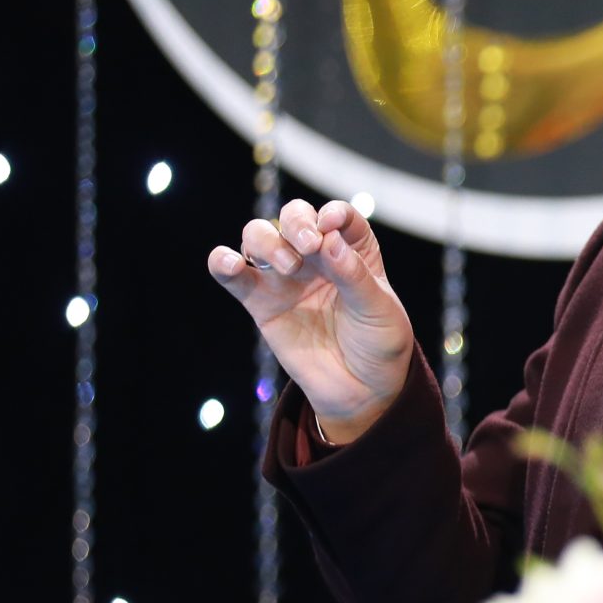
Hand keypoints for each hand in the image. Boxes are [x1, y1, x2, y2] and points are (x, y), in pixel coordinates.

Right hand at [208, 198, 413, 441]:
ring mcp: (285, 277)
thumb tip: (329, 240)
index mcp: (353, 249)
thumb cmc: (379, 343)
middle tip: (308, 246)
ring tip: (286, 266)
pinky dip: (222, 262)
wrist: (360, 389)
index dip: (333, 213)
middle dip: (296, 222)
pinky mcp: (259, 302)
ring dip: (266, 240)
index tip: (331, 225)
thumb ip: (354, 275)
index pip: (338, 216)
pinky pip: (233, 275)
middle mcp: (316, 255)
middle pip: (293, 217)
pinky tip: (229, 264)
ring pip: (259, 237)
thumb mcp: (379, 309)